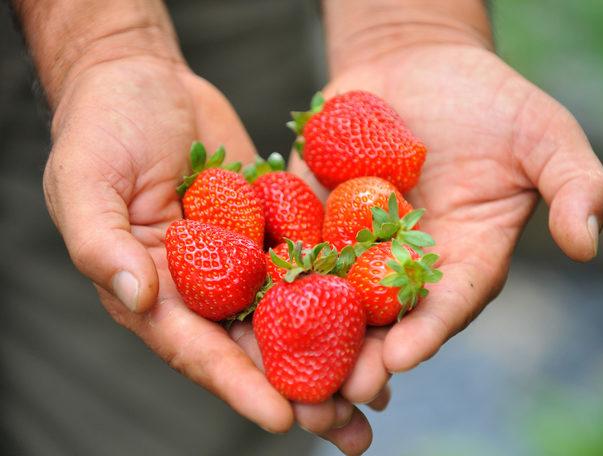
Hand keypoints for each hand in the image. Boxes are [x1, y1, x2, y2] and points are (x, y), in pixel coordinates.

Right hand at [42, 54, 378, 453]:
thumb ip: (103, 245)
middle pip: (254, 348)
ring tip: (377, 394)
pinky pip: (309, 260)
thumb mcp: (85, 183)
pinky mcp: (272, 225)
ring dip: (332, 355)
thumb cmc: (100, 128)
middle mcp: (202, 285)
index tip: (283, 418)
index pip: (197, 349)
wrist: (142, 80)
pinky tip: (378, 318)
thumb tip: (141, 295)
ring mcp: (241, 257)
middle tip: (346, 427)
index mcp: (153, 290)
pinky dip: (341, 292)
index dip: (238, 385)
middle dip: (300, 390)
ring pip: (291, 315)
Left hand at [292, 43, 602, 372]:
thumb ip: (573, 185)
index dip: (425, 330)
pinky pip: (292, 243)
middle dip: (359, 355)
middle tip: (335, 390)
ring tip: (285, 365)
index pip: (446, 302)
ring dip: (308, 331)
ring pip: (331, 294)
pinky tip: (250, 296)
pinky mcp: (314, 214)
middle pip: (382, 318)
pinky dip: (274, 269)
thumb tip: (586, 242)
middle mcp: (405, 262)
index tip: (400, 357)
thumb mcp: (544, 136)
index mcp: (463, 258)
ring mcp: (355, 242)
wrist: (420, 67)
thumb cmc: (490, 102)